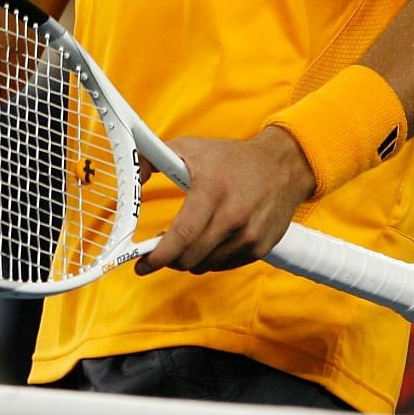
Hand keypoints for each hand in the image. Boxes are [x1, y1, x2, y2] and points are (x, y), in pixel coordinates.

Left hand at [136, 129, 314, 276]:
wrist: (282, 166)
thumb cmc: (231, 158)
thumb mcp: (190, 148)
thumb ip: (153, 159)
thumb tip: (131, 174)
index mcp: (213, 191)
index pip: (182, 235)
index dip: (159, 255)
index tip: (142, 263)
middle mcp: (233, 216)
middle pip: (191, 256)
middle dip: (169, 258)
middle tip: (158, 250)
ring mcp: (249, 235)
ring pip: (206, 265)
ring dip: (189, 260)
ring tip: (184, 242)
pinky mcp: (260, 246)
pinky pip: (224, 265)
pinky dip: (210, 259)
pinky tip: (207, 242)